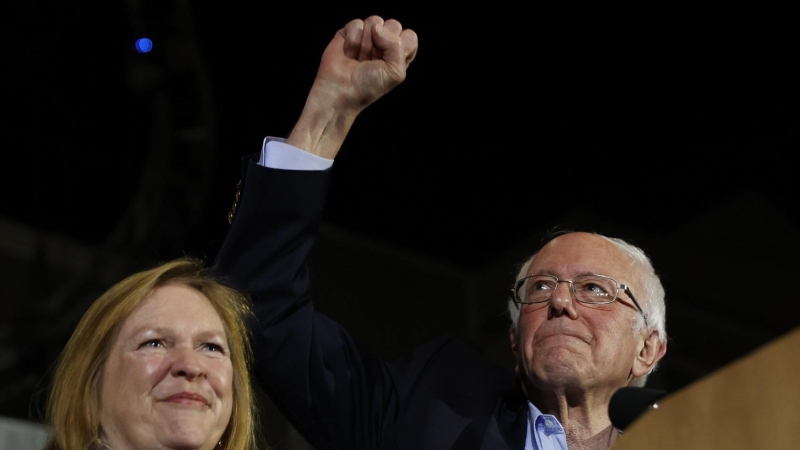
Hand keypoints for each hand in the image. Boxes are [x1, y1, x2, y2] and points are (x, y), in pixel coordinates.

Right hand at [287, 16, 417, 157]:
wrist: (340, 90)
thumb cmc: (368, 86)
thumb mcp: (396, 72)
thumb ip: (397, 46)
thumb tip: (377, 27)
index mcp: (399, 54)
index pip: (409, 36)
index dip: (401, 45)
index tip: (390, 62)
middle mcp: (384, 44)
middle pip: (393, 24)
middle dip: (383, 43)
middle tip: (372, 60)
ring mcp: (366, 37)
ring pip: (375, 21)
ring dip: (366, 43)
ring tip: (359, 58)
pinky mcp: (349, 33)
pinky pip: (357, 23)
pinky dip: (352, 40)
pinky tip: (348, 53)